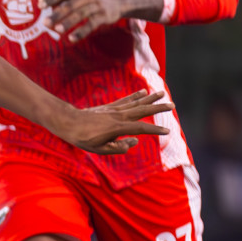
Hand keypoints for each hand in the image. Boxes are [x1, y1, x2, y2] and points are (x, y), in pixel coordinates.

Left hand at [44, 0, 131, 42]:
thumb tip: (39, 3)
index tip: (40, 5)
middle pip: (70, 4)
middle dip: (57, 13)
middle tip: (45, 23)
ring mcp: (96, 5)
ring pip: (80, 14)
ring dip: (68, 22)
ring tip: (57, 30)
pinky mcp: (104, 16)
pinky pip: (91, 24)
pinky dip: (81, 32)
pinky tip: (72, 38)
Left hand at [58, 90, 172, 155]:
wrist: (69, 123)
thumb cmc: (84, 139)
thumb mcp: (101, 149)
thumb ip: (119, 147)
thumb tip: (134, 142)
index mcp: (118, 127)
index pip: (141, 128)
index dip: (155, 130)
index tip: (167, 131)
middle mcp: (119, 116)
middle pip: (142, 110)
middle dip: (158, 107)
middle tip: (172, 104)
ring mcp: (114, 110)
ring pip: (136, 102)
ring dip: (150, 98)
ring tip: (162, 93)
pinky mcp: (109, 107)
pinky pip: (126, 100)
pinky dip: (136, 95)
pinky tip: (143, 91)